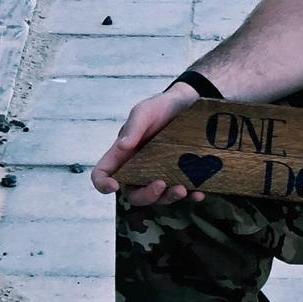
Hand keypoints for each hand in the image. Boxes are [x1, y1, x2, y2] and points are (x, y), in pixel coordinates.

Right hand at [91, 85, 200, 206]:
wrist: (190, 103)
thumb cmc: (160, 107)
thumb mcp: (145, 111)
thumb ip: (134, 127)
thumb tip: (123, 145)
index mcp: (124, 154)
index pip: (104, 173)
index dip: (103, 184)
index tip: (113, 186)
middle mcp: (139, 168)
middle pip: (134, 193)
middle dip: (146, 195)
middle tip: (160, 185)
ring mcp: (161, 173)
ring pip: (159, 197)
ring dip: (169, 198)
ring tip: (183, 190)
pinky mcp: (181, 175)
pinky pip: (185, 192)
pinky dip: (191, 196)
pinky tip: (199, 194)